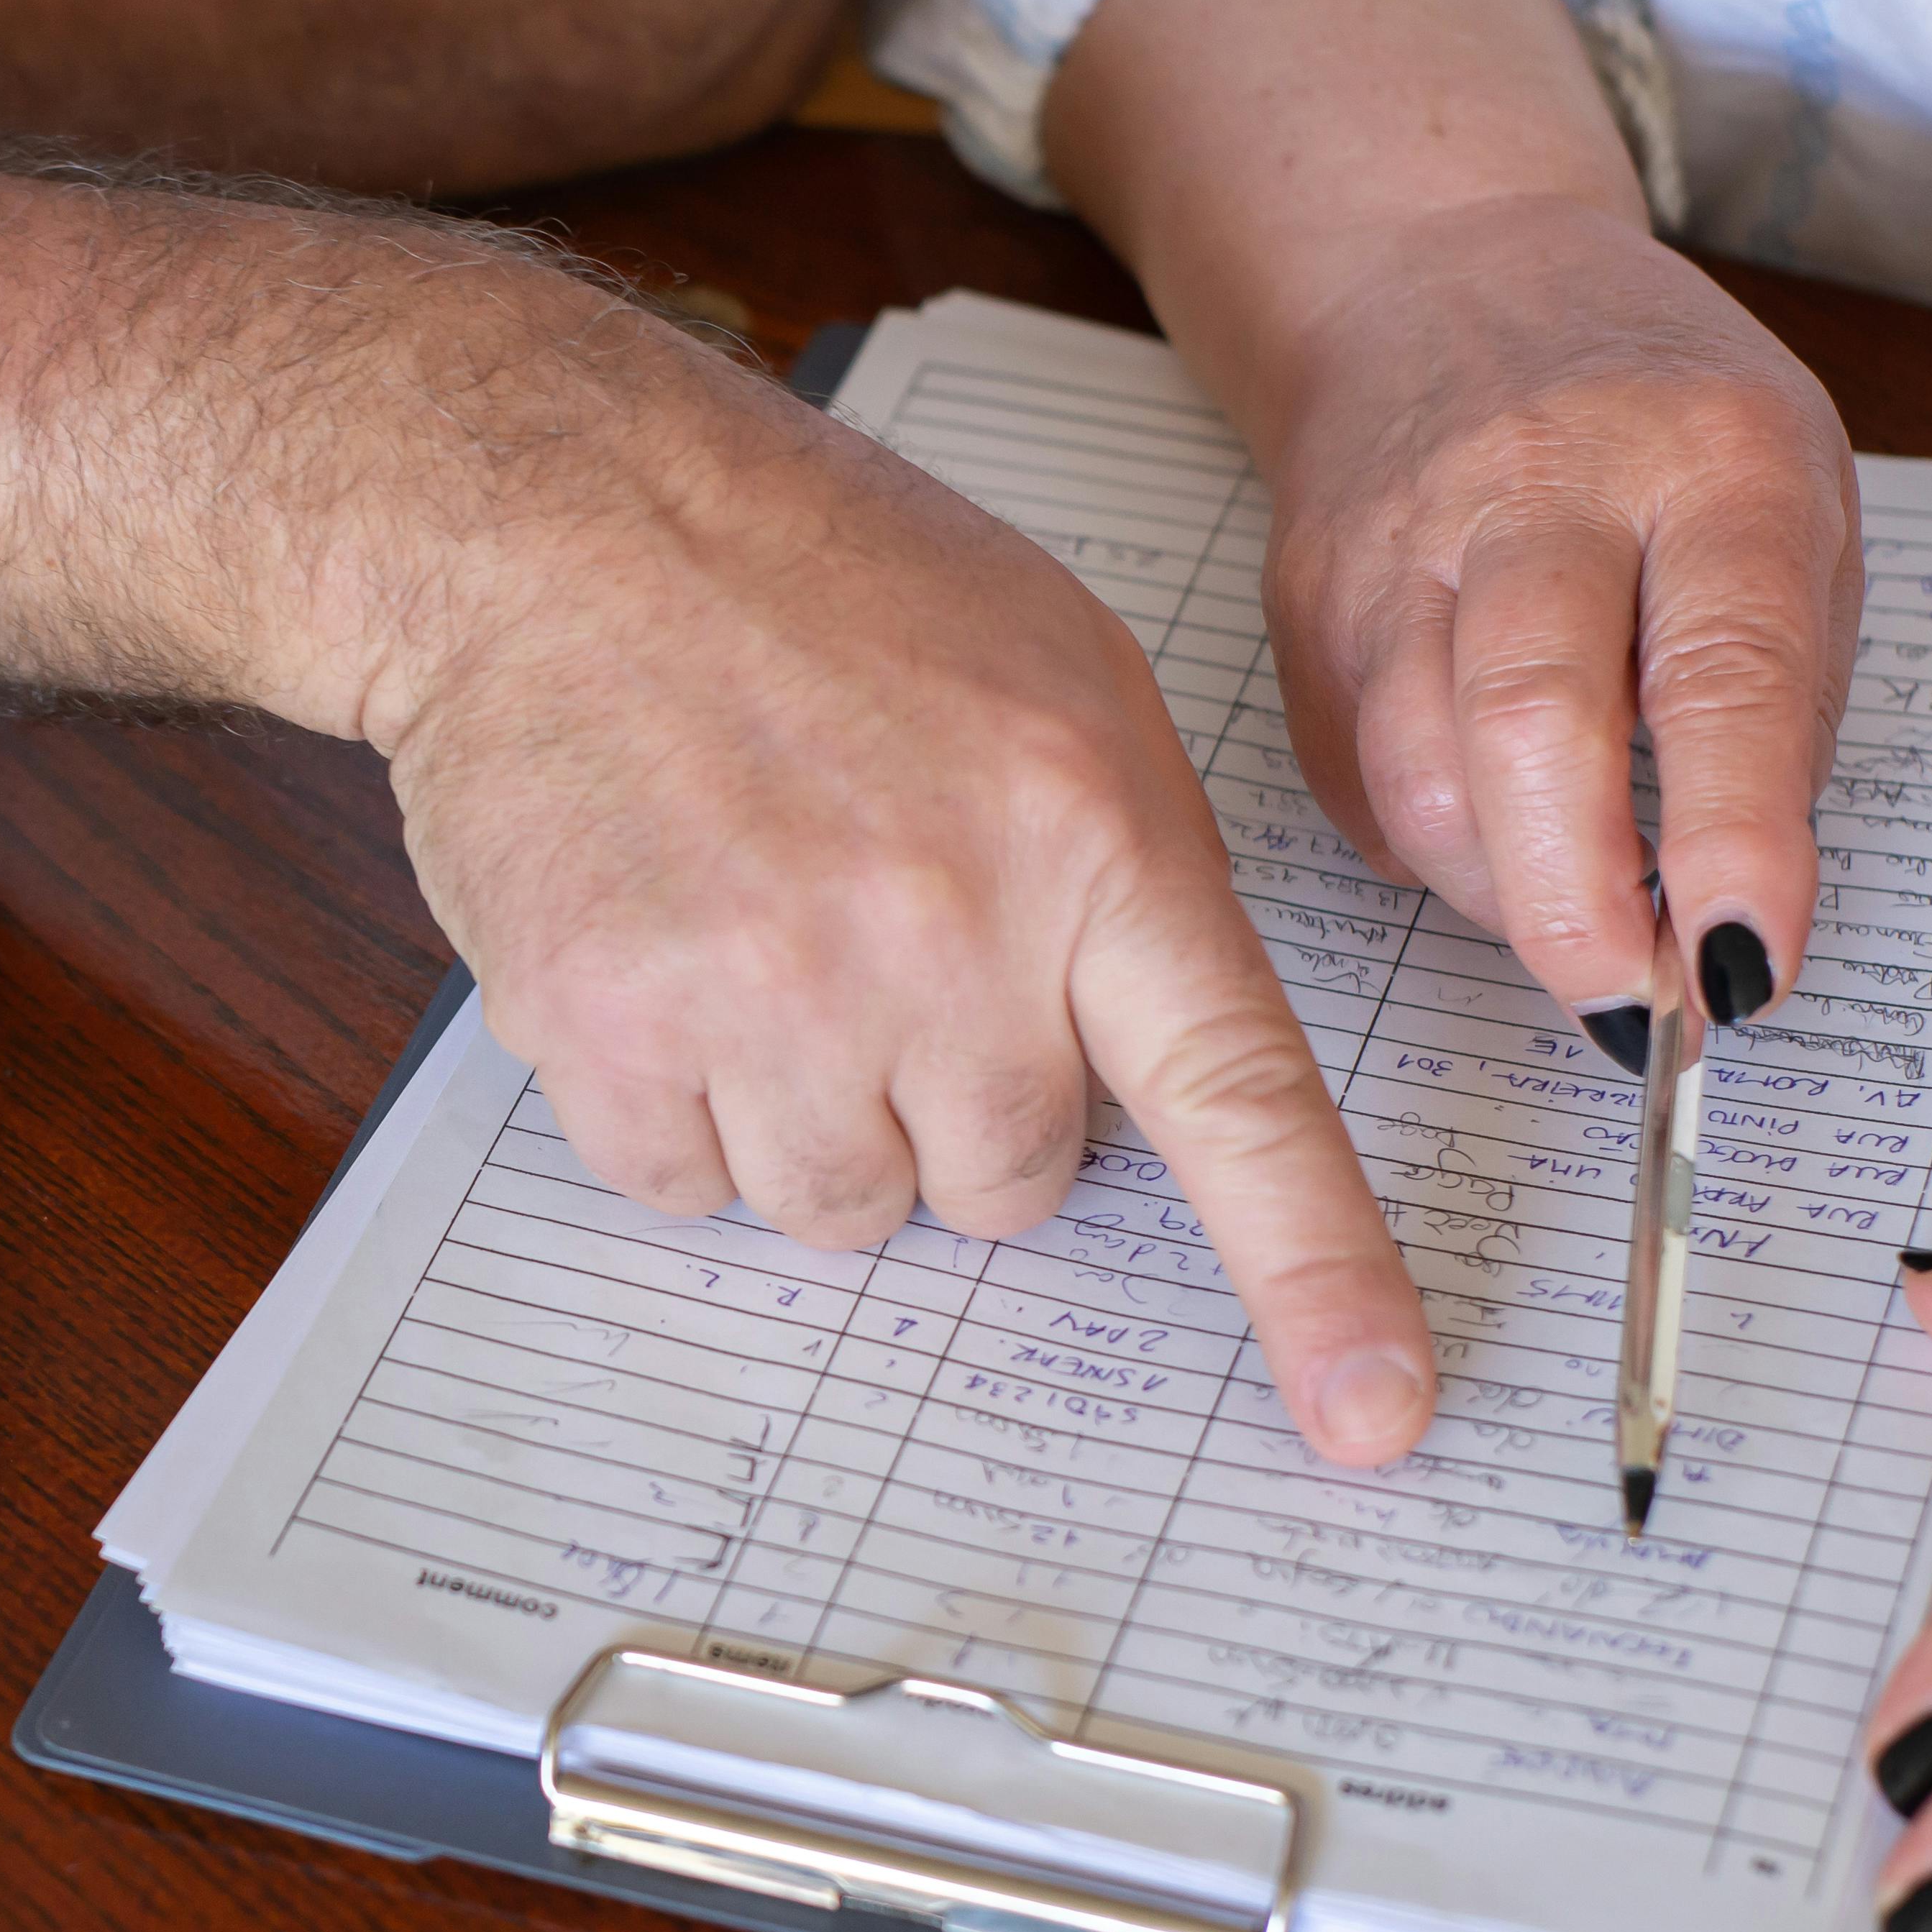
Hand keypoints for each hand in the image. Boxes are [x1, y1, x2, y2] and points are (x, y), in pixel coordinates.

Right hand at [354, 370, 1440, 1467]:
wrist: (554, 516)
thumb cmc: (807, 580)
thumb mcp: (1047, 679)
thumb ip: (1118, 885)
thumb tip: (1139, 1085)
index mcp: (1087, 833)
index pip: (1235, 1098)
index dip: (1316, 1274)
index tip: (1378, 1415)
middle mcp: (945, 926)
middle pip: (1007, 1187)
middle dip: (952, 1108)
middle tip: (875, 951)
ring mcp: (770, 985)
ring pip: (842, 1209)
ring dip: (802, 1117)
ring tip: (749, 936)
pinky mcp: (610, 1026)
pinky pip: (679, 1187)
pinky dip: (666, 1109)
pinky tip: (657, 959)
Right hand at [1036, 0, 1859, 1051]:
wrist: (1441, 281)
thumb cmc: (1654, 424)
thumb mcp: (1793, 505)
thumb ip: (1778, 697)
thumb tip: (1725, 920)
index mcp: (1709, 456)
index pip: (1723, 672)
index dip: (1735, 842)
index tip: (1742, 968)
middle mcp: (1543, 483)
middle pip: (1531, 724)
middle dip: (1578, 906)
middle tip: (1628, 1004)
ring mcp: (1400, 541)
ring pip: (1422, 777)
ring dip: (1503, 895)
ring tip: (1571, 913)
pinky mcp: (1308, 604)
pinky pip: (1359, 786)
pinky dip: (1432, 850)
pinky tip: (1489, 827)